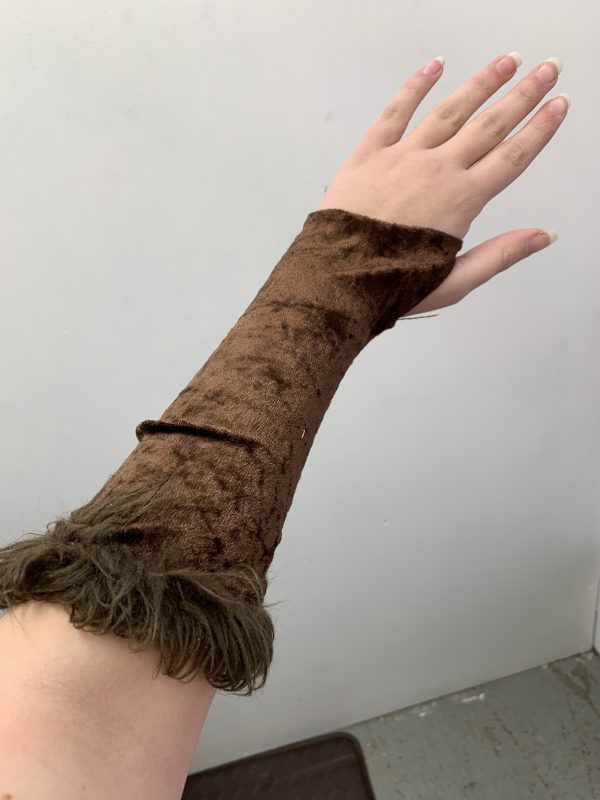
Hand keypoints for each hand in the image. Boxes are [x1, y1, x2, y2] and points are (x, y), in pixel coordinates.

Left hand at [316, 53, 568, 314]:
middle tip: (546, 70)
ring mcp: (402, 158)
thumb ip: (501, 254)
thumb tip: (543, 236)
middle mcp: (436, 171)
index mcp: (460, 201)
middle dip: (522, 95)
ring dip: (480, 83)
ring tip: (505, 62)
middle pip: (489, 125)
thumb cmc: (390, 288)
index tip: (558, 106)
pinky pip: (395, 112)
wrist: (335, 283)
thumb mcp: (455, 281)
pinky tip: (434, 67)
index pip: (511, 157)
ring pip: (449, 111)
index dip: (539, 130)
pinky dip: (415, 86)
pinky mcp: (368, 155)